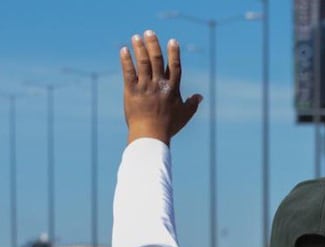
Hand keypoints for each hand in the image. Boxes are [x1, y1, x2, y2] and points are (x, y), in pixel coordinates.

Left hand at [120, 30, 202, 144]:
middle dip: (153, 44)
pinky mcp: (131, 91)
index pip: (174, 67)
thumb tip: (200, 96)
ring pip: (143, 63)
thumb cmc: (168, 126)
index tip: (172, 41)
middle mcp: (159, 85)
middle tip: (149, 32)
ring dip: (139, 48)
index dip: (174, 53)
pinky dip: (126, 60)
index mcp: (172, 89)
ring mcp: (145, 87)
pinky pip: (128, 73)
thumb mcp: (184, 115)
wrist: (150, 135)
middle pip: (157, 60)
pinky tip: (124, 50)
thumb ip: (193, 104)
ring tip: (136, 37)